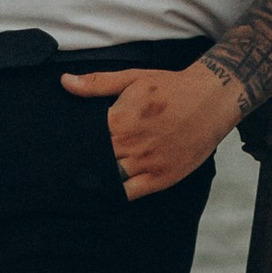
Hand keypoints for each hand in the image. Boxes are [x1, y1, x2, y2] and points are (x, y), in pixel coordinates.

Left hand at [59, 60, 238, 200]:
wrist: (211, 99)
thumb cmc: (171, 87)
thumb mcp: (132, 78)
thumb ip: (96, 84)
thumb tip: (64, 82)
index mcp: (120, 121)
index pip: (84, 140)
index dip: (72, 145)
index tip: (60, 148)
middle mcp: (131, 145)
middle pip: (94, 162)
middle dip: (82, 163)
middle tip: (63, 168)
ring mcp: (147, 164)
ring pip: (110, 179)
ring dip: (96, 180)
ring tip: (80, 182)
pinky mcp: (161, 178)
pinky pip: (130, 193)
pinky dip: (115, 194)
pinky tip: (105, 193)